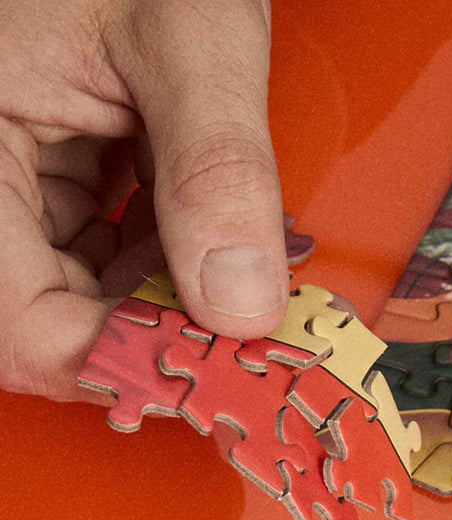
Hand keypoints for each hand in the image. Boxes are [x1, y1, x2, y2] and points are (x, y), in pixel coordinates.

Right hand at [0, 0, 287, 400]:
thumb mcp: (190, 35)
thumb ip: (217, 167)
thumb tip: (241, 302)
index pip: (20, 323)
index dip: (114, 360)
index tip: (207, 365)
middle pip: (46, 318)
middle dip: (151, 325)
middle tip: (238, 318)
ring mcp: (6, 175)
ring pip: (74, 293)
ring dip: (160, 292)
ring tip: (228, 256)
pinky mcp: (40, 171)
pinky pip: (90, 251)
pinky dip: (156, 254)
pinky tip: (201, 228)